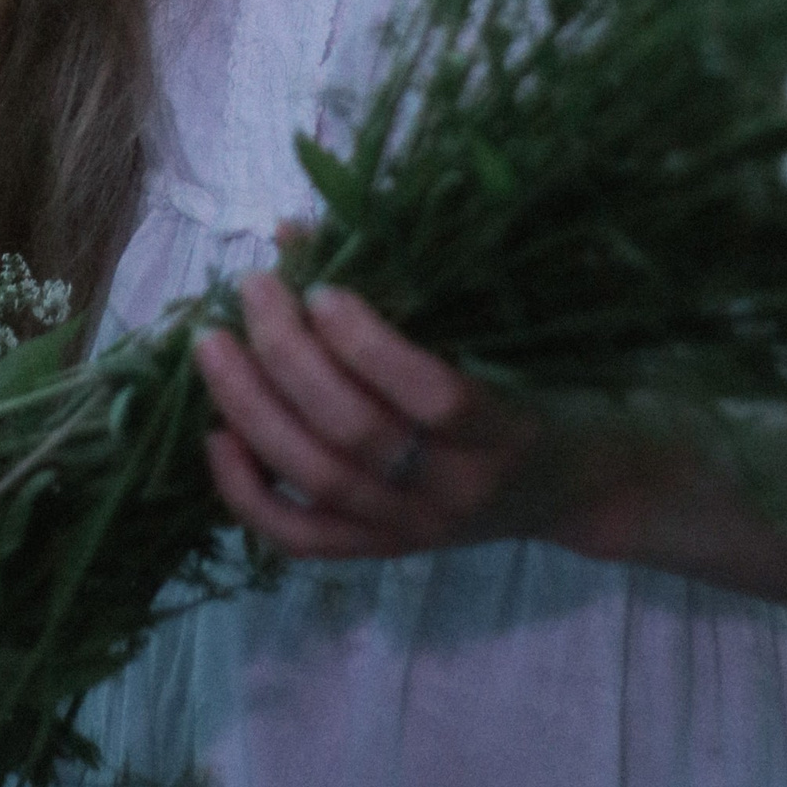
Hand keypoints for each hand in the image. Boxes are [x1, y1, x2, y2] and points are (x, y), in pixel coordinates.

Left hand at [194, 271, 545, 560]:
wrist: (572, 489)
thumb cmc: (539, 388)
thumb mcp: (503, 335)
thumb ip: (413, 287)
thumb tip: (295, 233)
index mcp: (504, 432)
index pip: (433, 398)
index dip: (368, 345)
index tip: (323, 289)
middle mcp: (456, 491)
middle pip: (356, 434)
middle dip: (289, 358)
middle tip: (254, 291)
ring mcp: (414, 530)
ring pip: (319, 480)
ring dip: (254, 409)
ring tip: (214, 346)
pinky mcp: (380, 553)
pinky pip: (302, 538)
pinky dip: (248, 492)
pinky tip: (217, 437)